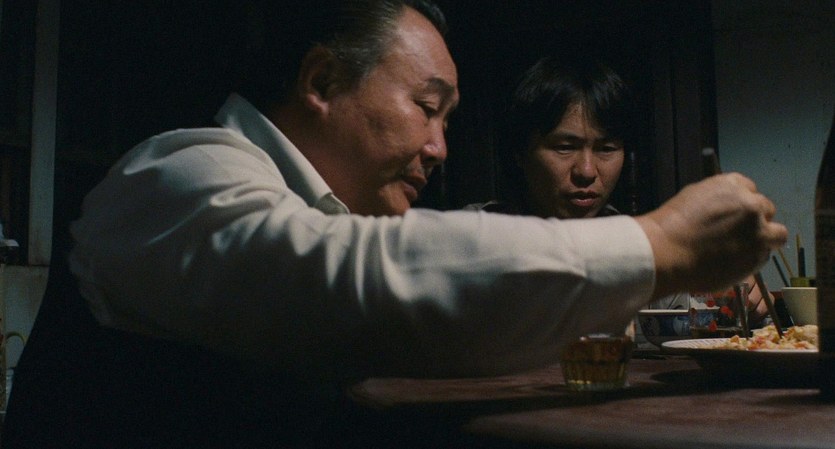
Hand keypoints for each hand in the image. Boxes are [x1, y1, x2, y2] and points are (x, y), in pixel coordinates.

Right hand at [636, 173, 787, 298]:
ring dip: (764, 239)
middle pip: (766, 210)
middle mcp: (750, 204)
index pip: (750, 190)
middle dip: (754, 221)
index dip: (742, 205)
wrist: (667, 252)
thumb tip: (727, 210)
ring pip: (777, 233)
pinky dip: (753, 259)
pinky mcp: (758, 254)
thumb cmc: (671, 226)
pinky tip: (733, 262)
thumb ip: (719, 200)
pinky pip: (765, 256)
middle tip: (738, 234)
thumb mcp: (695, 197)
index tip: (733, 216)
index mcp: (732, 185)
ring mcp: (757, 230)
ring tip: (744, 250)